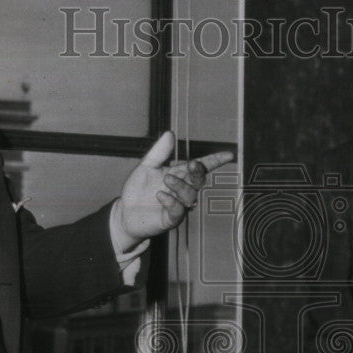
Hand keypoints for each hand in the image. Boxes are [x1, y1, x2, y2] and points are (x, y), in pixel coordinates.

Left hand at [116, 131, 232, 245]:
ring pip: (190, 195)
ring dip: (180, 186)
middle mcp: (182, 190)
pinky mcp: (170, 219)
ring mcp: (178, 205)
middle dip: (198, 172)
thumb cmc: (137, 190)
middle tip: (192, 164)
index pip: (200, 167)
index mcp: (179, 175)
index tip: (228, 155)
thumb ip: (159, 152)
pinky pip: (178, 211)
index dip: (214, 161)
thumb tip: (170, 133)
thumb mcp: (146, 166)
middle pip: (199, 180)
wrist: (124, 213)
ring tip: (166, 180)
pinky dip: (171, 201)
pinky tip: (160, 195)